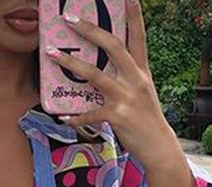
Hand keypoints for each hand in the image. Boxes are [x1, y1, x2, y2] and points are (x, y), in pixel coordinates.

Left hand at [44, 0, 179, 172]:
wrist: (159, 147)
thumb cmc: (146, 120)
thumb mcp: (141, 93)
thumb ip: (126, 79)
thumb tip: (103, 70)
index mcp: (142, 71)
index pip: (138, 36)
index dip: (134, 15)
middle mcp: (135, 79)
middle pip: (113, 46)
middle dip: (90, 30)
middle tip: (70, 19)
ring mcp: (126, 97)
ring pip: (96, 75)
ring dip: (71, 64)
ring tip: (52, 54)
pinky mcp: (117, 117)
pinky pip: (90, 114)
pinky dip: (75, 117)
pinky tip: (62, 116)